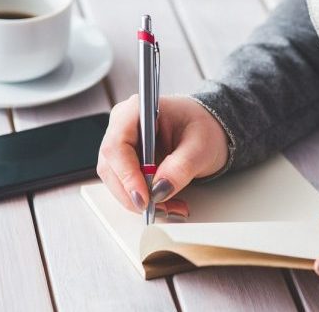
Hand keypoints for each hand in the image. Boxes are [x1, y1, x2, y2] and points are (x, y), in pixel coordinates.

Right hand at [97, 95, 228, 212]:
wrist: (207, 132)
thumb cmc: (203, 127)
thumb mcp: (201, 146)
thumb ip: (181, 167)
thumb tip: (160, 189)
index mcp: (137, 110)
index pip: (118, 145)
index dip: (127, 174)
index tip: (144, 197)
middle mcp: (123, 126)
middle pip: (111, 167)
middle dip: (134, 194)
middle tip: (160, 208)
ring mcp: (122, 146)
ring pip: (116, 181)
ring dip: (140, 201)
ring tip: (170, 208)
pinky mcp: (126, 163)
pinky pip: (126, 187)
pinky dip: (145, 200)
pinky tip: (166, 204)